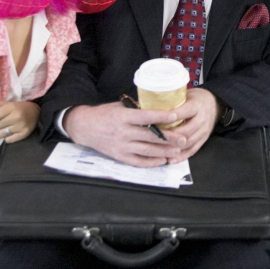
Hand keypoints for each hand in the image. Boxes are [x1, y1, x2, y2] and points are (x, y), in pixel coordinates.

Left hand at [0, 101, 39, 142]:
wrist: (37, 112)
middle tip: (0, 121)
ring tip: (6, 127)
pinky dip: (7, 137)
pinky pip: (8, 140)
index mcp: (11, 108)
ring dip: (0, 131)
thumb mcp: (7, 104)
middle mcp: (16, 117)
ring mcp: (20, 127)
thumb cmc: (18, 107)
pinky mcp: (24, 134)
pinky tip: (12, 131)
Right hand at [64, 102, 183, 166]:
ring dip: (163, 152)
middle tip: (183, 139)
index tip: (176, 116)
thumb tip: (160, 108)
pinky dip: (151, 162)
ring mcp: (121, 146)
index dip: (161, 117)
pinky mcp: (119, 157)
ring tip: (177, 151)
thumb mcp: (120, 106)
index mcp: (123, 117)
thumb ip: (138, 109)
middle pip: (149, 136)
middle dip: (169, 139)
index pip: (145, 117)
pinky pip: (138, 162)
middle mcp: (123, 132)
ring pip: (146, 151)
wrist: (85, 127)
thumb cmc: (106, 113)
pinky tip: (163, 160)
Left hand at [152, 88, 218, 164]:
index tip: (158, 121)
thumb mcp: (186, 95)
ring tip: (159, 152)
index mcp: (197, 106)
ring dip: (174, 148)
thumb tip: (151, 106)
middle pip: (186, 131)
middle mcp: (202, 119)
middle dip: (169, 136)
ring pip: (188, 143)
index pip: (185, 112)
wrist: (214, 104)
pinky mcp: (204, 140)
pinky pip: (193, 150)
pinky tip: (171, 160)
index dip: (172, 117)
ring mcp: (204, 131)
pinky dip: (181, 156)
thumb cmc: (195, 98)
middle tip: (153, 139)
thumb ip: (173, 101)